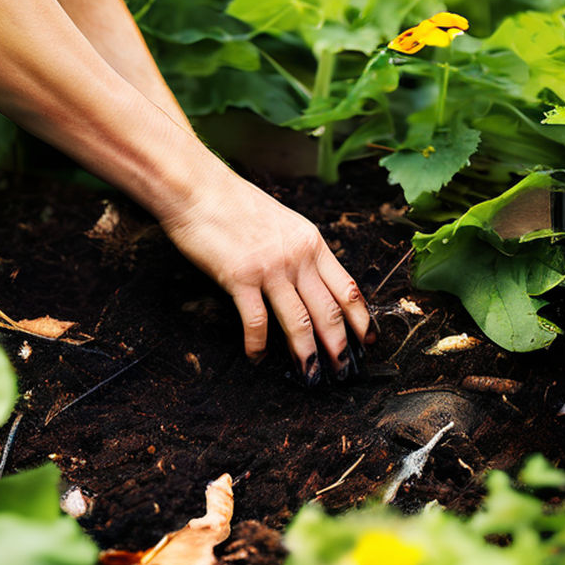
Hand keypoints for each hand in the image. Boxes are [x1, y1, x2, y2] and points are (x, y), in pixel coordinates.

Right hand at [159, 176, 374, 383]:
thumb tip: (308, 280)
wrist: (197, 188)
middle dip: (340, 346)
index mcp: (311, 242)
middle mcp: (297, 256)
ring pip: (299, 321)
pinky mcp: (239, 278)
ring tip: (309, 375)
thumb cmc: (232, 204)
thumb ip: (297, 250)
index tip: (368, 341)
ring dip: (306, 354)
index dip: (361, 319)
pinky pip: (256, 321)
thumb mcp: (280, 222)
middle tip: (343, 371)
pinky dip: (257, 345)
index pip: (347, 287)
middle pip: (329, 310)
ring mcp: (270, 268)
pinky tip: (257, 357)